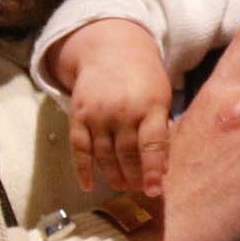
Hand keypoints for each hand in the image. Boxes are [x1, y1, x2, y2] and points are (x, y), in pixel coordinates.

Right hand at [59, 20, 175, 200]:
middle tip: (138, 191)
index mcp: (150, 106)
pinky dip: (82, 169)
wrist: (111, 50)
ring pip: (104, 155)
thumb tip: (161, 169)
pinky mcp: (78, 115)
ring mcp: (98, 114)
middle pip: (127, 154)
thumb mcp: (161, 98)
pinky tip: (88, 185)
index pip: (152, 143)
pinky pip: (79, 148)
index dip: (153, 169)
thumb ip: (161, 131)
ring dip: (112, 176)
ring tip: (121, 187)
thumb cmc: (144, 79)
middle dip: (133, 177)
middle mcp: (122, 111)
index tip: (155, 190)